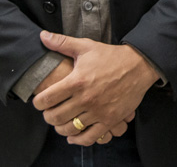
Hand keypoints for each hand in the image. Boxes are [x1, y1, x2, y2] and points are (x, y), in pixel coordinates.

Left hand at [31, 31, 159, 145]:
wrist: (138, 66)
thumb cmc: (110, 56)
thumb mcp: (86, 47)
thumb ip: (62, 43)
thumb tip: (42, 36)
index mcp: (77, 80)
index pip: (47, 99)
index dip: (38, 102)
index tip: (39, 102)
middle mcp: (86, 98)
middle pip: (56, 117)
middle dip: (48, 117)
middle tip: (49, 113)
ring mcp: (98, 111)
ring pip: (70, 129)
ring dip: (61, 129)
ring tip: (60, 123)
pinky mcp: (110, 120)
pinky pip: (90, 137)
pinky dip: (78, 140)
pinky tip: (74, 136)